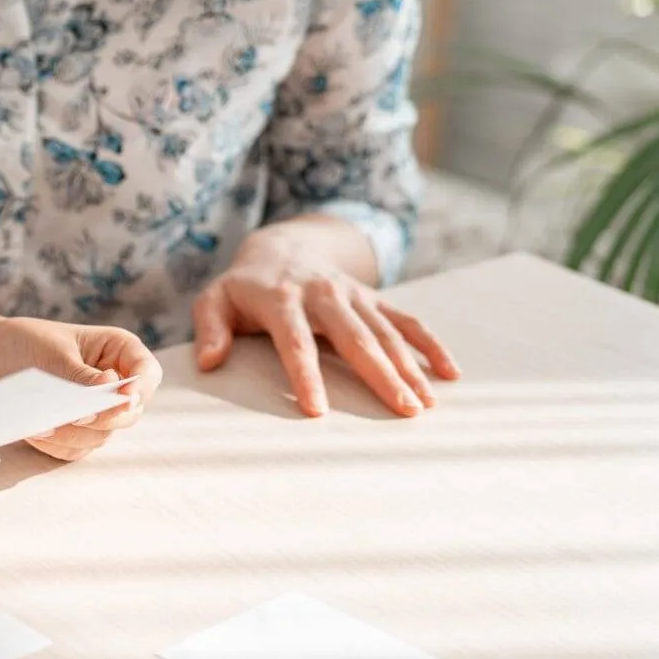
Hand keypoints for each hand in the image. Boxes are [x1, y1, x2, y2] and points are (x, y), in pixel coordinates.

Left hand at [0, 318, 163, 462]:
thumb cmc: (22, 342)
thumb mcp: (53, 353)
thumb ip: (85, 377)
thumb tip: (117, 392)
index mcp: (118, 351)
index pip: (147, 374)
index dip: (140, 388)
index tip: (123, 395)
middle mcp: (114, 385)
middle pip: (129, 413)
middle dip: (102, 417)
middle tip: (75, 415)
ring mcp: (96, 412)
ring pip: (102, 436)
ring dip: (74, 434)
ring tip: (42, 424)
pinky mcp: (75, 433)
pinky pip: (77, 449)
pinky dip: (57, 444)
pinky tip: (34, 432)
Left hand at [192, 232, 460, 416]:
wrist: (281, 246)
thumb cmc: (244, 288)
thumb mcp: (215, 300)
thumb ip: (209, 329)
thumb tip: (209, 361)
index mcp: (281, 299)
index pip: (295, 343)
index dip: (305, 376)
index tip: (317, 411)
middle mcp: (323, 295)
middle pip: (355, 338)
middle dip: (379, 375)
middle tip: (401, 411)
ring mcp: (353, 294)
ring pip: (386, 332)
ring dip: (409, 367)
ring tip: (424, 404)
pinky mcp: (373, 297)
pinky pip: (406, 319)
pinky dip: (430, 344)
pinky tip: (450, 373)